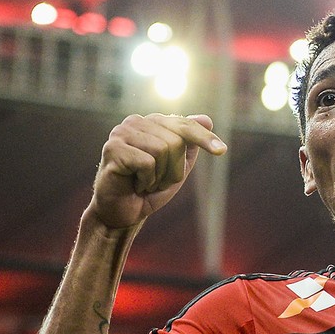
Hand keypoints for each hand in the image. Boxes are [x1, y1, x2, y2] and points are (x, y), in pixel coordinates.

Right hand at [90, 113, 226, 228]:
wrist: (122, 213)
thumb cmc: (149, 189)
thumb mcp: (177, 167)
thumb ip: (190, 144)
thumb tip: (207, 120)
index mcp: (152, 122)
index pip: (184, 125)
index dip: (204, 139)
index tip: (222, 151)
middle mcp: (135, 121)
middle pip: (175, 141)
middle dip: (173, 170)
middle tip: (156, 181)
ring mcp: (121, 132)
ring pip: (162, 150)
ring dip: (159, 176)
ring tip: (145, 182)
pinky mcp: (112, 148)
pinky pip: (146, 163)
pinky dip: (146, 180)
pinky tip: (134, 184)